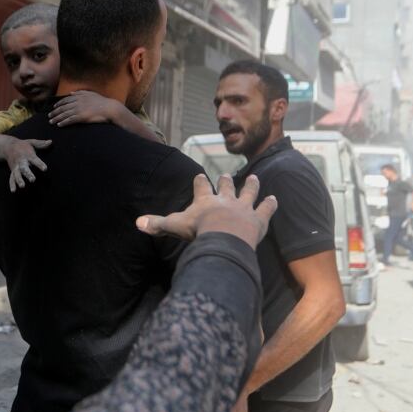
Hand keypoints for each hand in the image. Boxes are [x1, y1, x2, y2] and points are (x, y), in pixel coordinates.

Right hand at [3, 138, 51, 192]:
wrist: (7, 146)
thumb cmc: (22, 145)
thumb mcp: (31, 142)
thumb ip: (41, 143)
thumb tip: (51, 142)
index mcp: (28, 155)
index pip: (35, 160)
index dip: (40, 164)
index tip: (45, 169)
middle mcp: (21, 162)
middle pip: (24, 168)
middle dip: (28, 174)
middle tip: (33, 179)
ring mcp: (16, 167)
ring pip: (17, 174)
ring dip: (19, 180)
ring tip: (22, 186)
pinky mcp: (13, 171)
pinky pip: (11, 178)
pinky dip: (12, 184)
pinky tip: (14, 191)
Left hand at [48, 90, 120, 126]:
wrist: (109, 108)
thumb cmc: (102, 102)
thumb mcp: (91, 94)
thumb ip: (80, 93)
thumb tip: (71, 93)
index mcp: (79, 96)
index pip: (65, 100)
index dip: (58, 104)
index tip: (53, 107)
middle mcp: (77, 102)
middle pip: (63, 107)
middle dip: (55, 112)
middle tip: (49, 116)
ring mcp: (79, 109)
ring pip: (64, 114)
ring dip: (57, 118)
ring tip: (51, 122)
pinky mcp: (81, 117)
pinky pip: (70, 120)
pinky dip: (63, 123)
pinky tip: (59, 125)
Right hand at [135, 174, 277, 249]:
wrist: (224, 237)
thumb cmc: (199, 230)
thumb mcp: (174, 226)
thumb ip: (158, 224)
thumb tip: (138, 223)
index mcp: (205, 201)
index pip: (201, 187)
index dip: (200, 182)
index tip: (200, 175)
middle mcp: (226, 200)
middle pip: (226, 187)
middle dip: (226, 181)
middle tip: (226, 174)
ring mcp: (243, 208)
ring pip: (248, 193)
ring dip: (251, 186)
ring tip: (254, 178)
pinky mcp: (258, 219)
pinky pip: (266, 209)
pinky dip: (270, 205)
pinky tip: (275, 199)